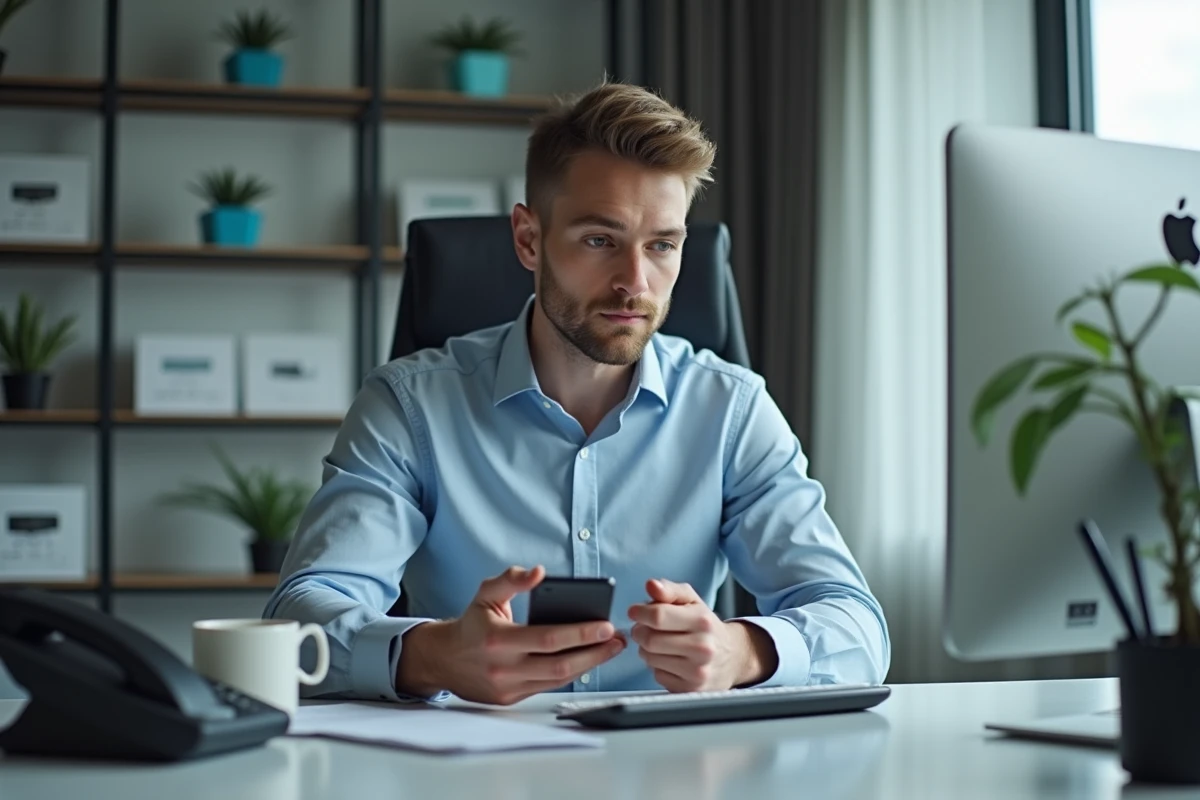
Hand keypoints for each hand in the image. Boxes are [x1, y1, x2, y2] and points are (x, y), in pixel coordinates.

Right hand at [396, 566, 625, 704]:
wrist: (444, 660)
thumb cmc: (472, 623)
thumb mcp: (486, 593)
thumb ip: (512, 579)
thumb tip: (539, 572)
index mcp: (498, 639)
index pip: (549, 639)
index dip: (581, 634)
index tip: (606, 625)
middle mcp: (503, 668)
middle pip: (560, 665)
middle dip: (595, 653)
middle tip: (618, 639)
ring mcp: (508, 688)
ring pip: (558, 680)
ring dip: (589, 665)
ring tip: (611, 649)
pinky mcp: (510, 700)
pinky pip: (548, 687)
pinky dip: (571, 674)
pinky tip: (588, 660)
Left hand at [628, 578, 776, 692]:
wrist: (733, 657)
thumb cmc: (706, 626)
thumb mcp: (692, 601)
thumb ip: (670, 590)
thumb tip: (651, 585)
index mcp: (702, 621)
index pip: (658, 616)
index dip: (639, 612)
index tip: (635, 611)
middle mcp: (702, 648)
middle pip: (650, 639)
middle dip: (640, 631)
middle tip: (643, 628)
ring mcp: (697, 672)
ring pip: (649, 658)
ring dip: (646, 649)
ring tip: (659, 643)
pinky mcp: (690, 689)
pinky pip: (657, 676)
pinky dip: (657, 667)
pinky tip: (669, 660)